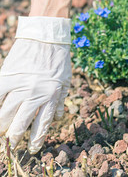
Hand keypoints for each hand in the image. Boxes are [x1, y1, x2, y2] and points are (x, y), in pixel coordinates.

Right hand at [0, 16, 71, 152]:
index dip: (36, 139)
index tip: (32, 148)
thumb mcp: (66, 79)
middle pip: (21, 122)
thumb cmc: (58, 58)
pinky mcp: (6, 76)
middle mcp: (35, 93)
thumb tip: (58, 117)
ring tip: (1, 133)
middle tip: (11, 145)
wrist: (45, 36)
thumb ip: (60, 99)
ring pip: (5, 113)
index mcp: (52, 95)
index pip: (43, 124)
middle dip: (15, 137)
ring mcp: (19, 85)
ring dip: (1, 126)